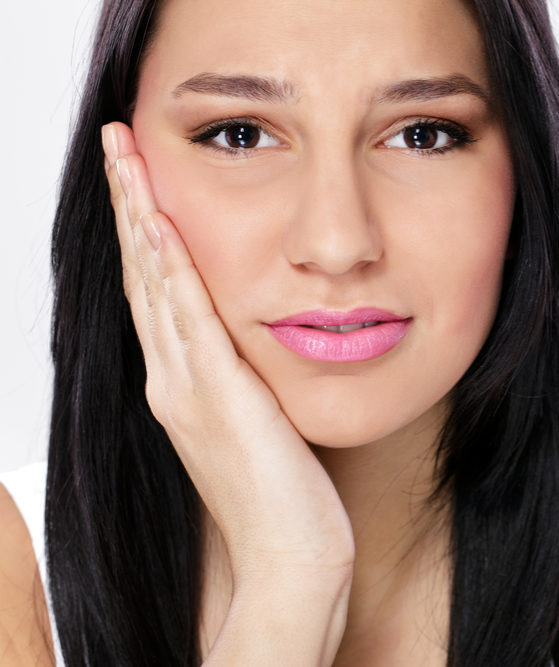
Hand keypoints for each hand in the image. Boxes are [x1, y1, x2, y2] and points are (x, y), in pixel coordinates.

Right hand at [102, 122, 352, 662]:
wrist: (290, 558)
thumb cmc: (284, 497)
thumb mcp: (260, 423)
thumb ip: (247, 382)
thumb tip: (257, 346)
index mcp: (184, 386)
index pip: (158, 292)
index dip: (143, 232)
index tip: (139, 180)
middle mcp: (174, 381)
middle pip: (144, 276)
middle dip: (129, 205)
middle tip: (117, 145)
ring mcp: (188, 389)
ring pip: (155, 285)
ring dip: (139, 216)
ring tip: (125, 158)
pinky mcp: (218, 398)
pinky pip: (188, 319)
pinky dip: (170, 268)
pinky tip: (160, 224)